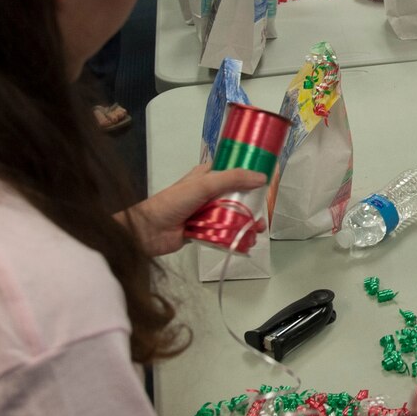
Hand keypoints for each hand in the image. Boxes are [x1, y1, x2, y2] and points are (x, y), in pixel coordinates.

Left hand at [124, 163, 266, 255]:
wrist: (149, 231)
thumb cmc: (173, 202)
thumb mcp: (204, 184)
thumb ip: (233, 179)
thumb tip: (261, 177)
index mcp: (206, 176)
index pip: (232, 172)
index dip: (249, 176)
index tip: (266, 183)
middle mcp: (207, 193)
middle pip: (237, 198)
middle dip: (251, 208)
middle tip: (260, 218)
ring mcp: (206, 213)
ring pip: (232, 217)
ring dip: (245, 226)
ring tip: (254, 234)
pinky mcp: (204, 231)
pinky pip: (224, 234)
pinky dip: (235, 238)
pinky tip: (245, 244)